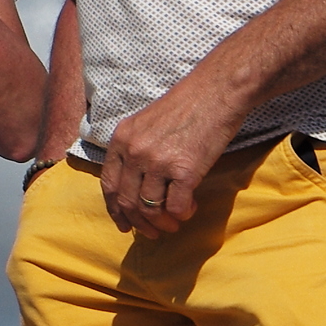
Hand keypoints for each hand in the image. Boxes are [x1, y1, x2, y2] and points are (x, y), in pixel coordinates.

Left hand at [96, 69, 245, 233]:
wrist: (216, 93)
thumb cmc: (186, 106)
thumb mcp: (146, 123)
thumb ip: (136, 150)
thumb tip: (137, 185)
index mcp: (122, 139)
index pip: (109, 184)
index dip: (115, 209)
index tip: (125, 224)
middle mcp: (135, 152)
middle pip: (127, 201)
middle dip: (139, 223)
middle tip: (152, 233)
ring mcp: (158, 162)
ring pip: (150, 208)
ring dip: (162, 223)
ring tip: (174, 224)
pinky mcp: (185, 170)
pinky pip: (175, 207)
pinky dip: (182, 214)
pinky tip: (190, 209)